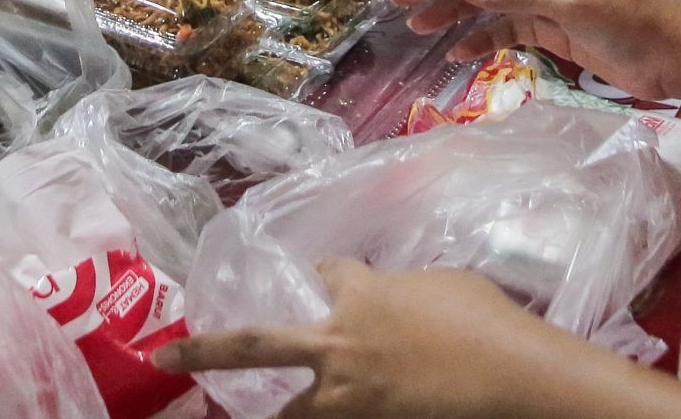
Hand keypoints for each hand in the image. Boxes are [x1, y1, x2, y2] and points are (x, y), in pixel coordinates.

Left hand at [159, 262, 632, 418]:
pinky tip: (326, 416)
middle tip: (167, 357)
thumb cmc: (486, 320)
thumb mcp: (444, 284)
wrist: (513, 375)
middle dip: (208, 351)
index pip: (324, 276)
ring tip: (250, 411)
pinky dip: (327, 416)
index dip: (325, 278)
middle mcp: (339, 345)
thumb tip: (402, 300)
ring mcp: (351, 396)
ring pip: (295, 412)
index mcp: (359, 295)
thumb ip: (406, 290)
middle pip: (258, 345)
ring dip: (280, 412)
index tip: (324, 280)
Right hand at [396, 0, 680, 100]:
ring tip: (422, 32)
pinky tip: (462, 54)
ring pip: (490, 2)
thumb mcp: (573, 4)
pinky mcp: (555, 30)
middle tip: (402, 10)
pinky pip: (509, 29)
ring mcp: (548, 0)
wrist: (676, 56)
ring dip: (457, 14)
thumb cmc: (630, 22)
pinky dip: (484, 39)